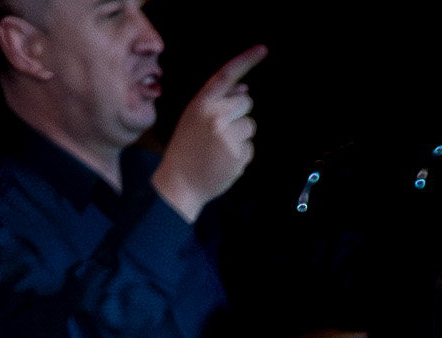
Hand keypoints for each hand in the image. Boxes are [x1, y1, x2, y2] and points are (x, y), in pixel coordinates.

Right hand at [152, 41, 264, 219]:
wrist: (179, 182)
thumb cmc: (186, 149)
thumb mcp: (194, 119)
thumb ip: (217, 102)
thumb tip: (244, 89)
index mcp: (201, 103)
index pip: (227, 74)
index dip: (246, 60)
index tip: (262, 50)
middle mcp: (215, 115)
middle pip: (246, 101)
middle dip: (240, 113)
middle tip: (221, 130)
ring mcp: (227, 134)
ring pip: (251, 124)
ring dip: (241, 135)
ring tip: (220, 147)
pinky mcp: (238, 153)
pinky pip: (251, 147)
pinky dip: (242, 154)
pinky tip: (224, 160)